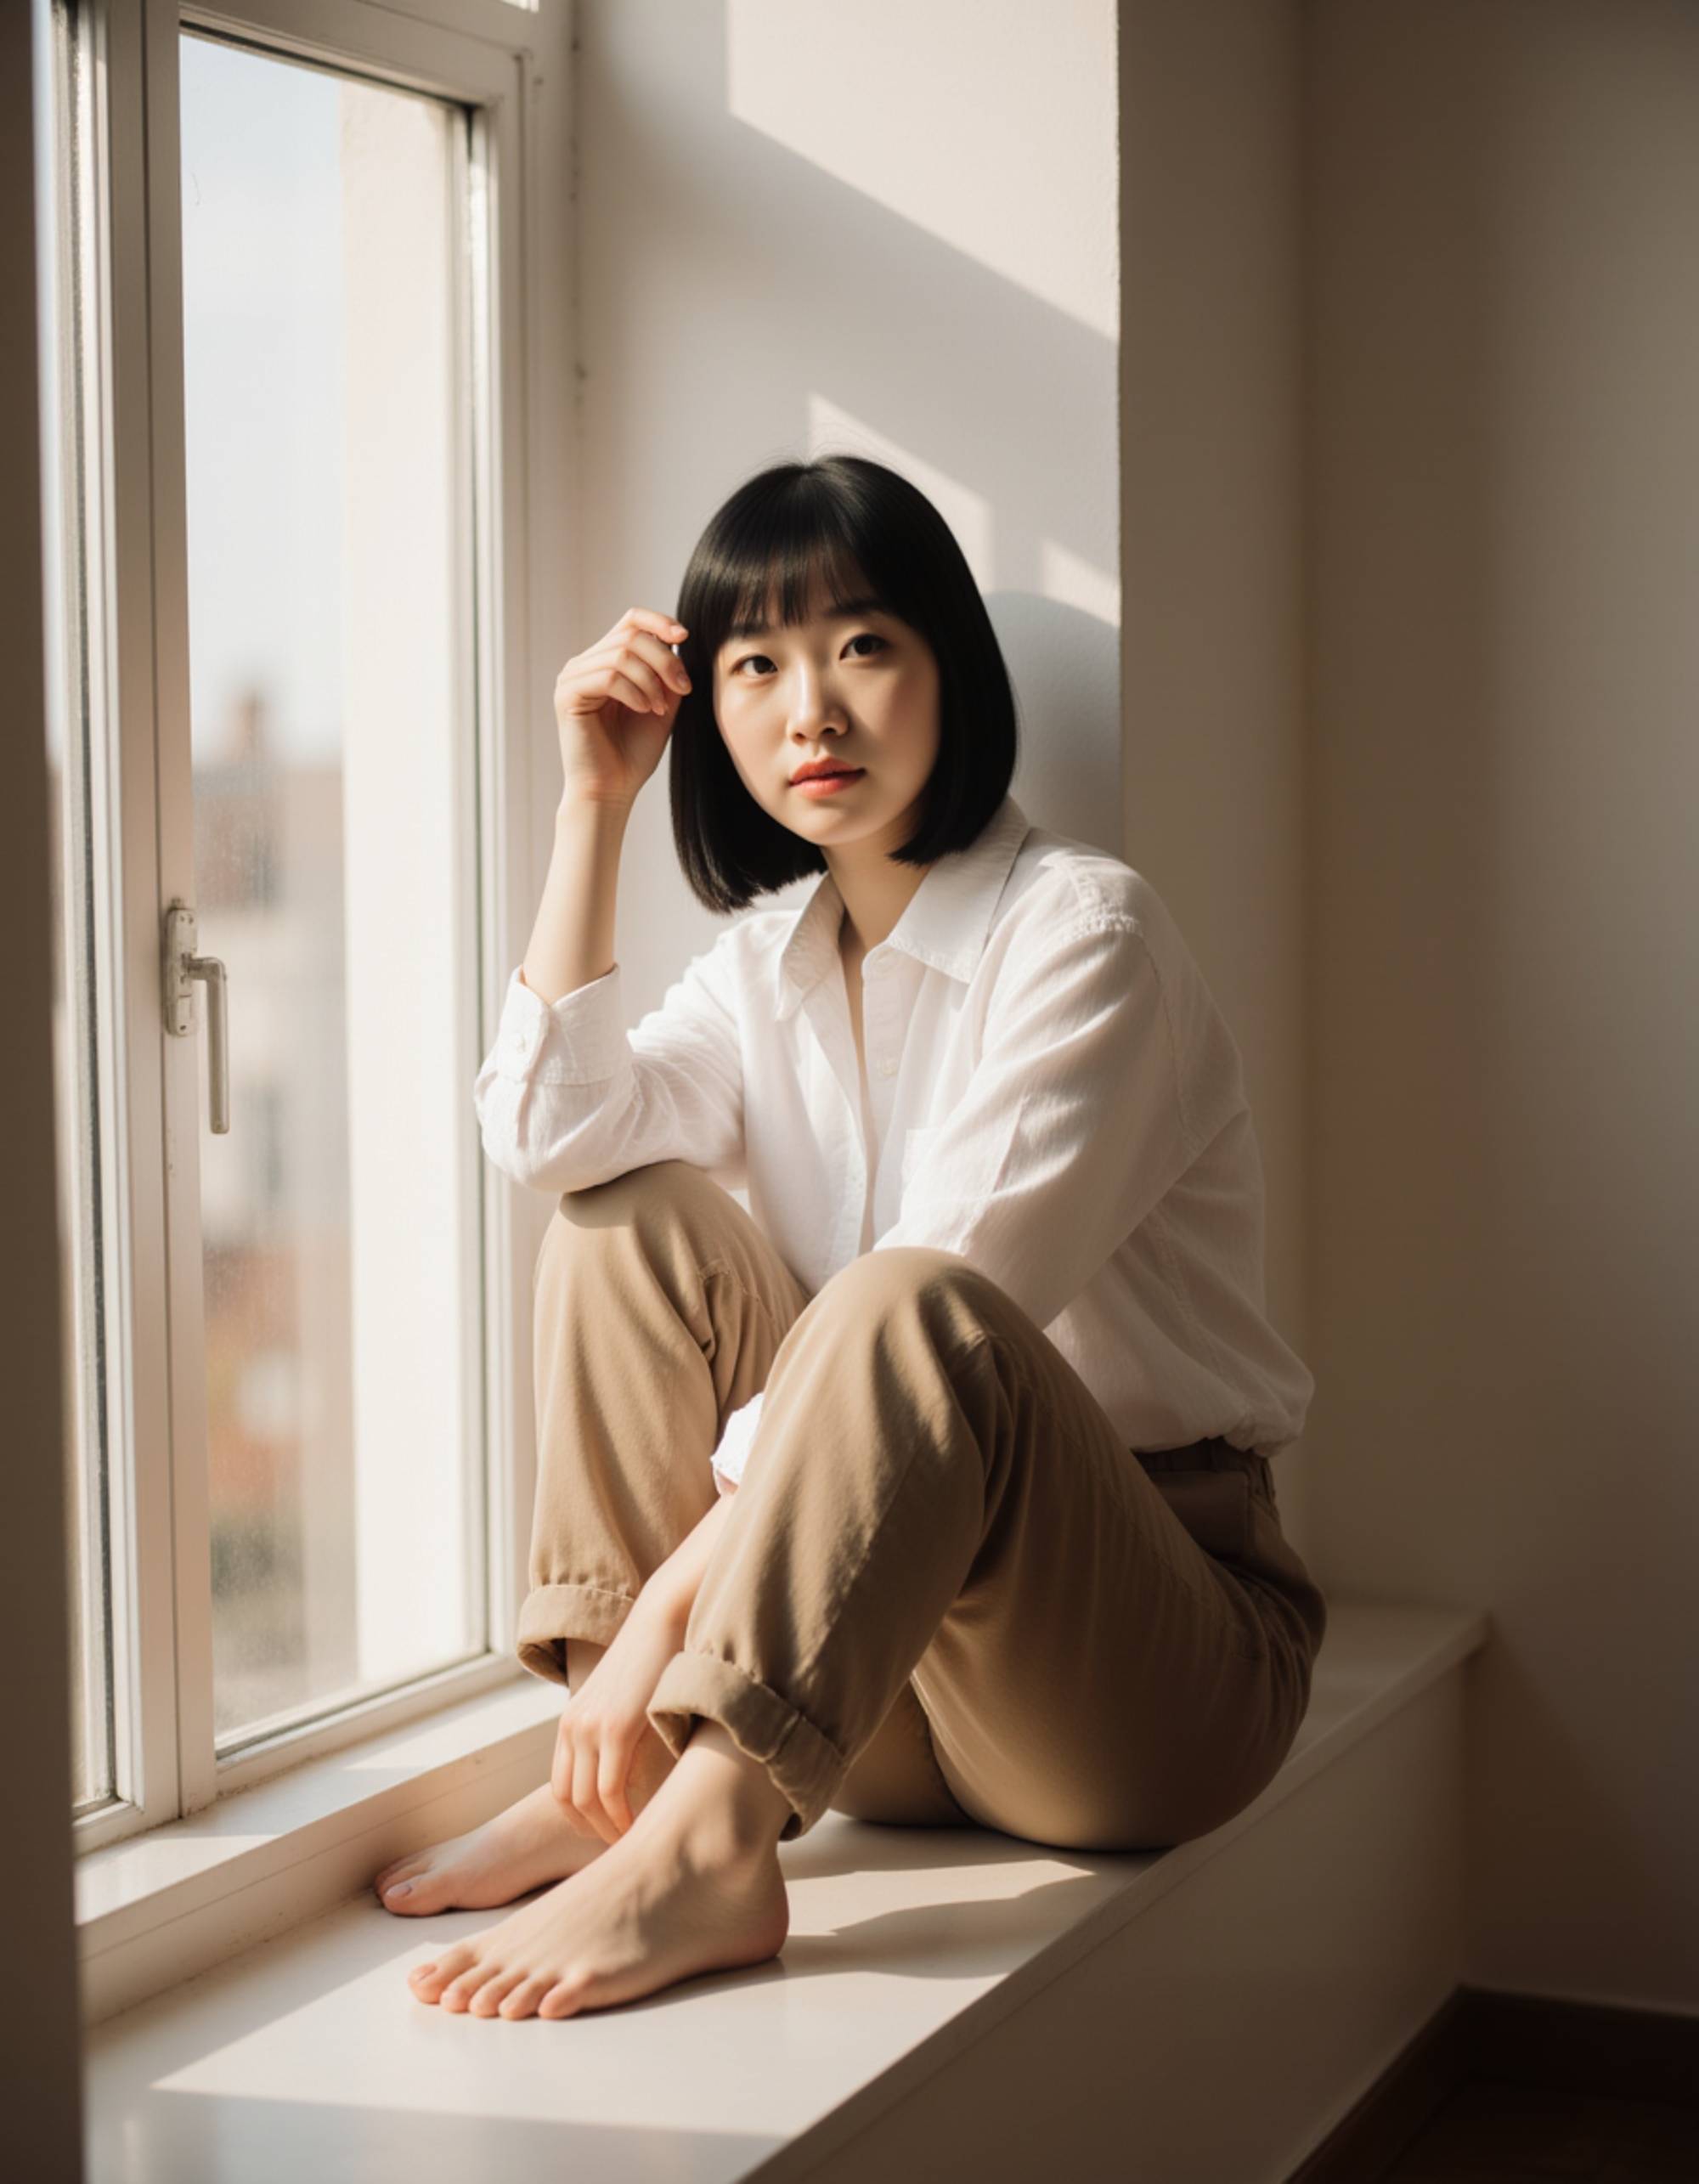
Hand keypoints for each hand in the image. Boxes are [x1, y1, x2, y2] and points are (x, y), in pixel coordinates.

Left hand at [550, 1583, 686, 1842]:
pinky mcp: (615, 1728)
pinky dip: (620, 1816)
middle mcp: (572, 1727)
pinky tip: (637, 1826)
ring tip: (630, 1843)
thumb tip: (633, 1770)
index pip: (560, 1788)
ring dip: (605, 1829)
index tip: (607, 1833)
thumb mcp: (624, 1702)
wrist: (662, 1618)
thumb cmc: (654, 1659)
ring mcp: (590, 1727)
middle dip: (591, 1831)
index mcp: (571, 1722)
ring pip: (585, 1801)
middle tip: (619, 1848)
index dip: (580, 1819)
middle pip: (566, 1800)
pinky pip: (608, 1790)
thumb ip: (618, 1734)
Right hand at [553, 605, 693, 810]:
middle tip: (682, 690)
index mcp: (606, 661)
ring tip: (659, 710)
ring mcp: (573, 677)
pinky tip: (644, 711)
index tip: (685, 636)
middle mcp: (585, 663)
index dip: (659, 621)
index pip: (631, 621)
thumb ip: (667, 672)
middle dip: (665, 660)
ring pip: (621, 654)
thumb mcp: (662, 704)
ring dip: (651, 681)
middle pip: (631, 635)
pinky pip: (608, 677)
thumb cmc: (634, 753)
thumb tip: (677, 639)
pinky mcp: (567, 694)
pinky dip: (634, 692)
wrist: (612, 790)